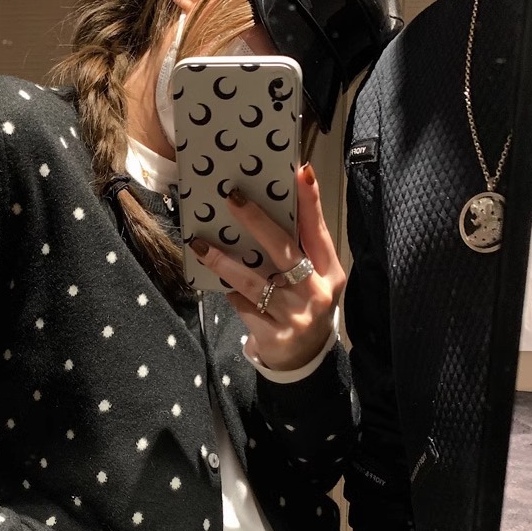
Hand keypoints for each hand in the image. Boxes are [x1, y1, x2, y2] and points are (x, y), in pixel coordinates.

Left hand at [190, 164, 344, 372]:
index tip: (299, 171)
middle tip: (233, 197)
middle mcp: (316, 293)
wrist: (304, 359)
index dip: (310, 202)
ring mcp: (295, 316)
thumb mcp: (313, 279)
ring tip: (200, 244)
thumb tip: (265, 207)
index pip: (318, 231)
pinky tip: (217, 284)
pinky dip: (230, 293)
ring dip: (224, 261)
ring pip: (254, 281)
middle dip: (257, 221)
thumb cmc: (304, 306)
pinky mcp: (274, 334)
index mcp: (330, 273)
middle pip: (285, 250)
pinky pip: (244, 305)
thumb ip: (299, 250)